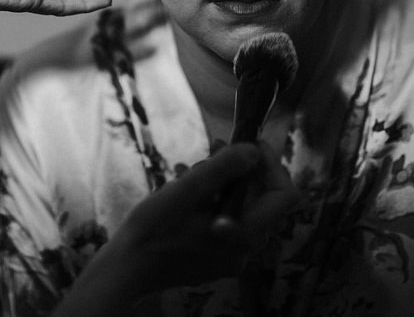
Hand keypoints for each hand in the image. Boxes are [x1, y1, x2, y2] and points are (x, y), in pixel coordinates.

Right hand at [55, 143, 300, 315]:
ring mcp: (230, 256)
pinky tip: (185, 190)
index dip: (273, 165)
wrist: (127, 269)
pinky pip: (227, 221)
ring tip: (192, 169)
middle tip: (215, 148)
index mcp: (245, 234)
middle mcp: (246, 249)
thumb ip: (223, 168)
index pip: (286, 196)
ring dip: (224, 183)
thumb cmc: (154, 229)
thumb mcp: (187, 190)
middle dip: (243, 170)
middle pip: (265, 200)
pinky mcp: (214, 258)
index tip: (249, 144)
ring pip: (243, 209)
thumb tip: (253, 150)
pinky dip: (214, 201)